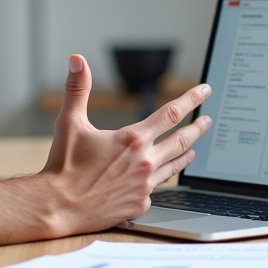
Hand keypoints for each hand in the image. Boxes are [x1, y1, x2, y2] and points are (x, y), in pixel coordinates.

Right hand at [40, 54, 212, 236]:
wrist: (59, 206)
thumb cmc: (63, 165)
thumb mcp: (69, 122)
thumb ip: (78, 89)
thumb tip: (77, 61)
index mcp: (133, 138)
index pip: (171, 113)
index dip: (190, 99)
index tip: (204, 91)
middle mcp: (144, 161)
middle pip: (181, 140)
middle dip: (197, 128)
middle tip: (208, 120)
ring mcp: (145, 185)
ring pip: (175, 166)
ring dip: (186, 153)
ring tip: (194, 148)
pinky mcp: (140, 203)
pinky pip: (157, 187)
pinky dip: (161, 178)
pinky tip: (162, 176)